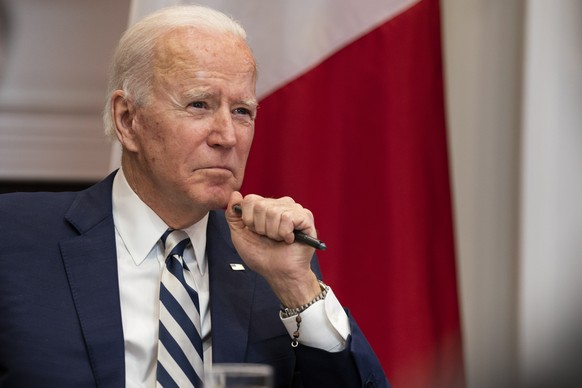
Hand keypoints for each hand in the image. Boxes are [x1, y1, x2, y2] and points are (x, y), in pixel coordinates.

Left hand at [226, 191, 320, 307]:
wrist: (278, 273)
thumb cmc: (262, 256)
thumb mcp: (239, 235)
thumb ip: (233, 215)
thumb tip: (234, 195)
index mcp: (265, 206)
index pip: (250, 199)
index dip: (248, 219)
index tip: (255, 232)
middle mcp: (280, 204)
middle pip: (260, 205)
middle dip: (261, 228)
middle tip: (269, 238)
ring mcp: (294, 210)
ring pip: (274, 211)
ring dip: (273, 232)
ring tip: (279, 239)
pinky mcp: (305, 218)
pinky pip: (288, 217)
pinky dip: (284, 233)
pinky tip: (289, 239)